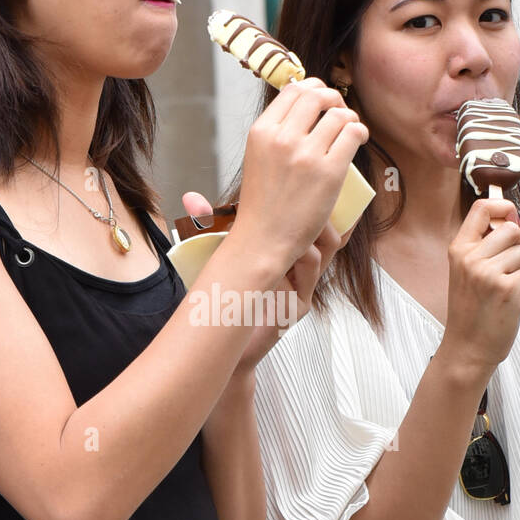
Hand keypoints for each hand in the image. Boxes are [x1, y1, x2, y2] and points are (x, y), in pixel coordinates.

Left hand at [181, 190, 351, 371]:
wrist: (220, 335)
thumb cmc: (223, 295)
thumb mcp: (221, 252)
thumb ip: (209, 225)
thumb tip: (191, 197)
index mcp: (286, 256)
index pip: (311, 225)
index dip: (315, 205)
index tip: (308, 184)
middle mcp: (299, 271)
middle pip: (327, 235)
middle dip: (320, 213)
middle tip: (308, 198)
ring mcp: (302, 288)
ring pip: (323, 251)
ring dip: (308, 234)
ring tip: (295, 225)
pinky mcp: (298, 306)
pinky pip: (310, 277)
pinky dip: (301, 260)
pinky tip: (286, 255)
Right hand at [229, 78, 367, 278]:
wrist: (263, 240)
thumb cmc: (262, 205)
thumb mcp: (258, 158)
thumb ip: (276, 134)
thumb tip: (303, 109)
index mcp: (261, 132)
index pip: (292, 90)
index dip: (313, 88)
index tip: (323, 100)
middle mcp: (282, 138)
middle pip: (316, 95)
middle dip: (333, 98)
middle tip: (340, 111)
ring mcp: (306, 155)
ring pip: (339, 114)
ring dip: (350, 117)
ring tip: (352, 129)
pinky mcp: (329, 172)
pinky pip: (353, 134)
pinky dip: (360, 132)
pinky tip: (359, 139)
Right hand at [441, 198, 519, 377]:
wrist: (467, 348)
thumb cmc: (470, 312)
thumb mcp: (464, 272)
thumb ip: (484, 246)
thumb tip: (512, 219)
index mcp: (458, 250)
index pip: (481, 209)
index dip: (502, 206)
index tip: (510, 215)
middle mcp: (471, 259)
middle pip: (512, 230)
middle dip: (518, 246)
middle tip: (509, 268)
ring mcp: (488, 274)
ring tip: (507, 287)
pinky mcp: (507, 289)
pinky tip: (513, 298)